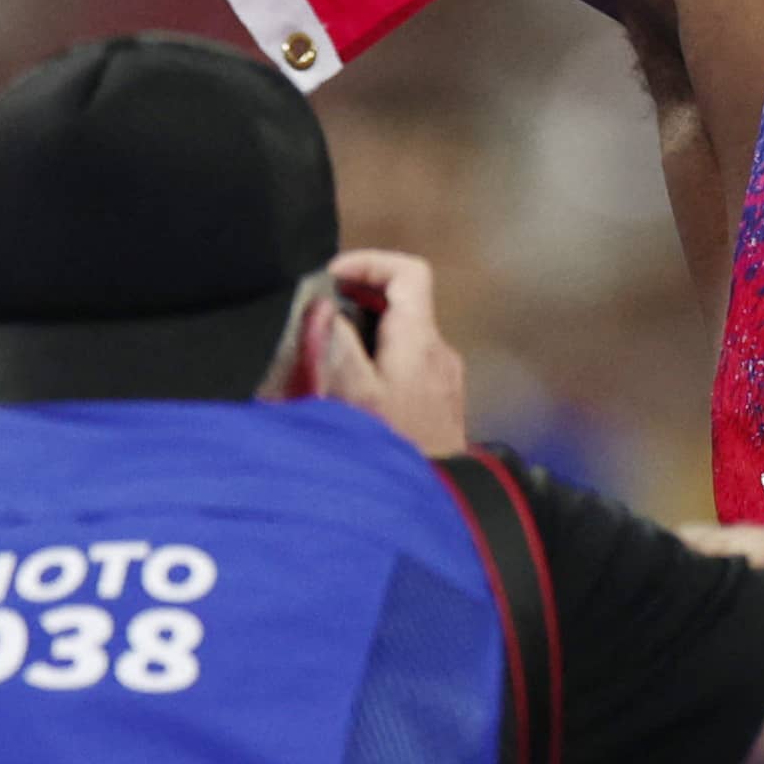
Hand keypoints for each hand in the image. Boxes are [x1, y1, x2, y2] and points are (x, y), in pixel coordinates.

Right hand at [277, 249, 469, 456]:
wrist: (440, 499)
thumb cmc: (397, 451)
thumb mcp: (355, 397)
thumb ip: (338, 347)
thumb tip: (325, 307)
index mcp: (421, 340)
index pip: (410, 272)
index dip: (370, 263)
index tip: (332, 277)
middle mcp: (440, 352)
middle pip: (404, 302)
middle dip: (359, 300)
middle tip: (320, 316)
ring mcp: (444, 378)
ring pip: (404, 335)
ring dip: (366, 334)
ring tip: (328, 355)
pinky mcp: (440, 402)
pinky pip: (409, 363)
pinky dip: (379, 361)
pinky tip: (352, 390)